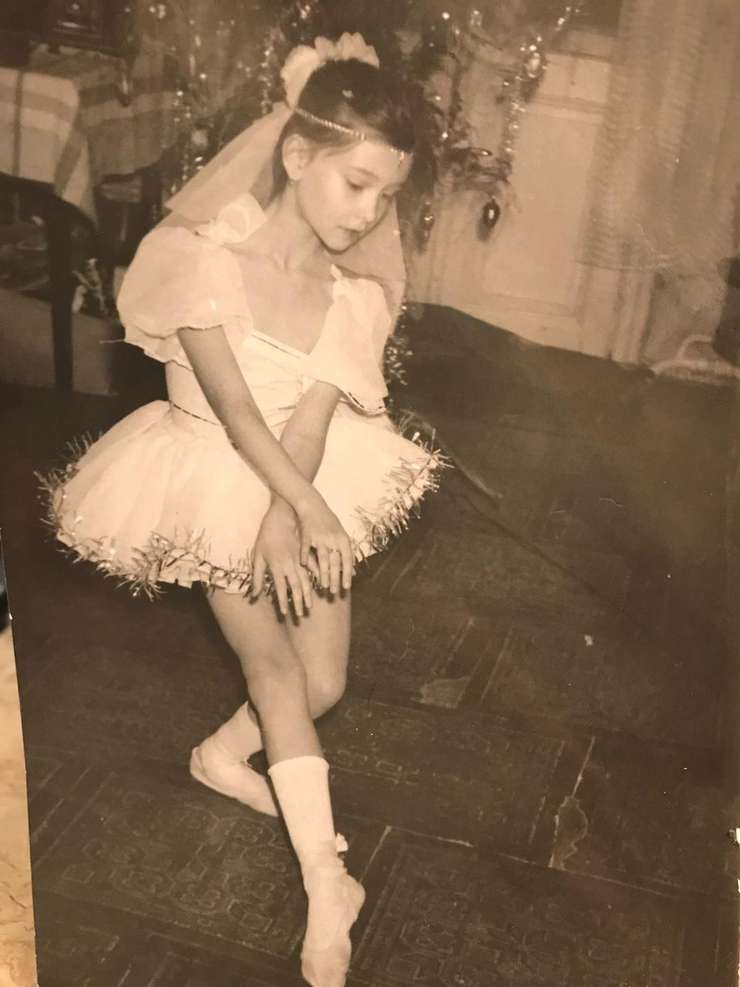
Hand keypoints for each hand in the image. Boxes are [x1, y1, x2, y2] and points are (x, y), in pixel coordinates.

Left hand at [251, 501, 316, 616]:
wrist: (280, 517)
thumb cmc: (266, 537)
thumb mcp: (257, 556)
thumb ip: (256, 577)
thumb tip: (253, 595)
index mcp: (276, 566)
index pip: (280, 588)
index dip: (282, 602)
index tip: (284, 613)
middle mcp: (289, 564)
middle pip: (295, 587)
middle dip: (298, 602)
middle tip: (301, 615)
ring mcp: (299, 559)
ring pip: (306, 579)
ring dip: (308, 594)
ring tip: (310, 605)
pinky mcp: (306, 553)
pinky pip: (314, 568)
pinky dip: (318, 578)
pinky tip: (321, 586)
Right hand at [296, 492, 353, 593]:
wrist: (312, 504)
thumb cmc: (328, 521)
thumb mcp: (340, 534)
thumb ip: (345, 551)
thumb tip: (352, 571)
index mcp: (343, 539)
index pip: (348, 560)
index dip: (347, 574)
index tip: (346, 587)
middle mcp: (333, 539)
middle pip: (336, 563)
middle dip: (336, 579)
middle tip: (334, 592)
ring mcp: (320, 538)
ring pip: (323, 560)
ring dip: (323, 574)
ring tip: (323, 586)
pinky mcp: (307, 537)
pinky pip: (306, 551)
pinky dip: (305, 560)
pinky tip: (305, 569)